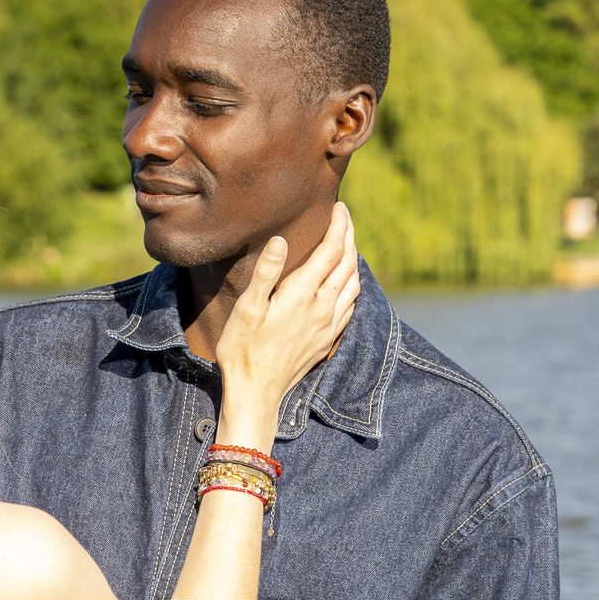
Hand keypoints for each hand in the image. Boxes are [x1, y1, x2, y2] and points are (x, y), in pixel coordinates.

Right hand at [215, 202, 359, 413]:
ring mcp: (329, 325)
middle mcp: (324, 308)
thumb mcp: (247, 309)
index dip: (339, 225)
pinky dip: (353, 283)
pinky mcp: (329, 339)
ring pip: (354, 283)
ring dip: (354, 259)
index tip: (339, 207)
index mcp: (303, 294)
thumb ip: (266, 273)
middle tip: (345, 218)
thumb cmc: (243, 349)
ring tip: (347, 243)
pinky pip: (351, 304)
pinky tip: (346, 281)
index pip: (332, 250)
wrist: (257, 392)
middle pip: (348, 263)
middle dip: (350, 236)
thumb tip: (279, 240)